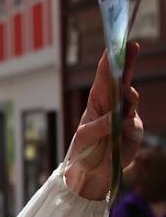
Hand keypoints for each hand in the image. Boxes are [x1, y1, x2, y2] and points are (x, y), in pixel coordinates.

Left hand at [64, 43, 142, 199]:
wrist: (92, 172)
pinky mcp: (133, 129)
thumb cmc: (83, 150)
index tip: (114, 46)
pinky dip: (128, 117)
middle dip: (127, 61)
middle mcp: (112, 104)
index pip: (103, 78)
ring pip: (131, 96)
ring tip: (122, 95)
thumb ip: (99, 126)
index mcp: (96, 101)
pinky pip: (133, 117)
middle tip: (132, 44)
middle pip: (122, 79)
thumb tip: (116, 116)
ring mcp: (125, 115)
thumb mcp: (85, 137)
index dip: (109, 61)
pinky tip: (121, 121)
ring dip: (127, 93)